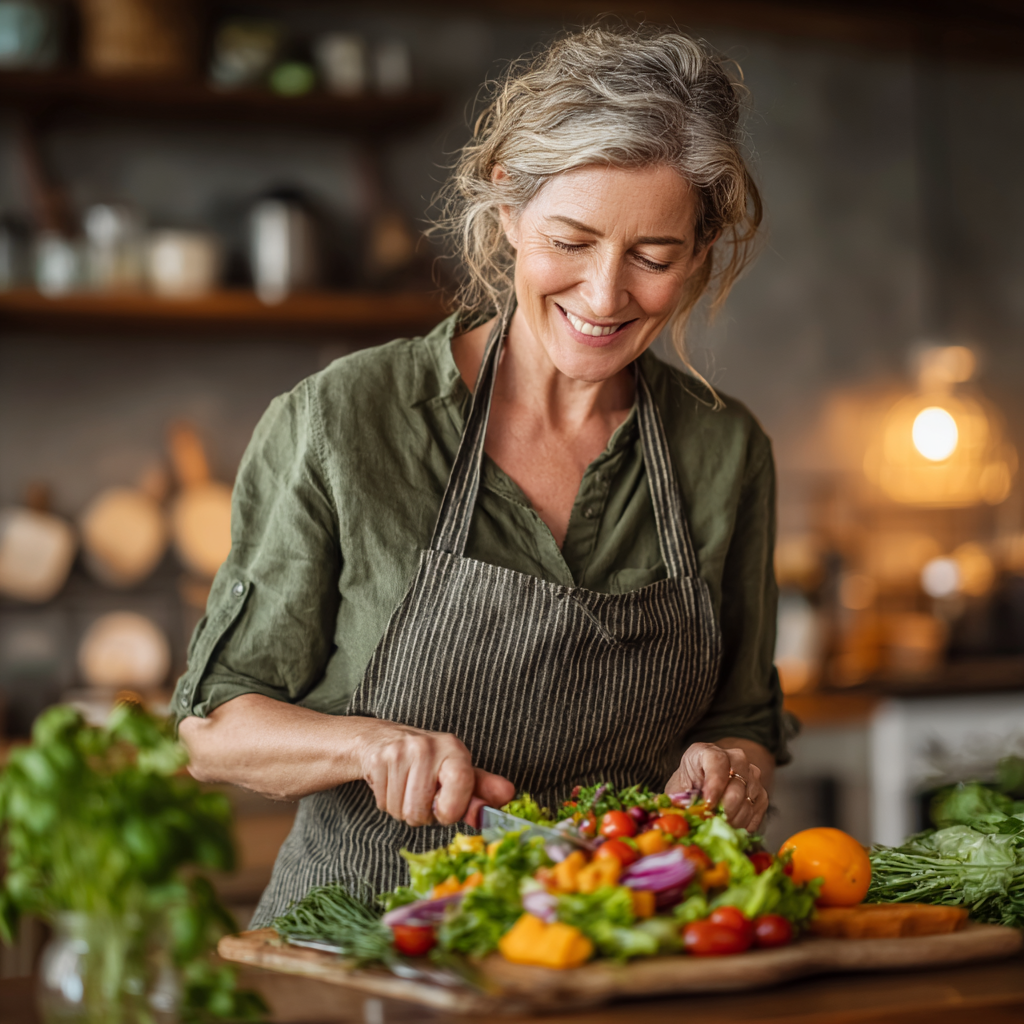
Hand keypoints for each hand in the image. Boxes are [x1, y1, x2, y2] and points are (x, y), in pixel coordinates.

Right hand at [355, 719, 513, 826]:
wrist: (380, 739)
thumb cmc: (426, 760)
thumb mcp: (457, 769)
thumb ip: (482, 788)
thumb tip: (509, 795)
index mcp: (453, 749)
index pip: (461, 787)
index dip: (452, 809)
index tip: (446, 807)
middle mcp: (428, 746)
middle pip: (422, 812)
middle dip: (422, 813)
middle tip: (422, 795)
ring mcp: (400, 752)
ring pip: (402, 812)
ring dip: (404, 809)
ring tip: (406, 788)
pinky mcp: (378, 760)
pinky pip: (384, 804)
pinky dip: (388, 802)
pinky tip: (392, 784)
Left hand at [665, 741, 769, 831]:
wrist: (703, 788)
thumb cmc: (688, 788)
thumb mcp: (678, 791)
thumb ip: (681, 800)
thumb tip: (685, 816)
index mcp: (706, 751)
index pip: (717, 760)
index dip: (714, 783)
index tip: (708, 804)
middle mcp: (733, 757)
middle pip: (738, 781)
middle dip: (726, 807)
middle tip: (715, 822)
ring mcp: (750, 774)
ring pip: (749, 798)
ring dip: (735, 818)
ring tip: (721, 826)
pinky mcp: (760, 791)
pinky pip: (757, 809)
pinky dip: (746, 823)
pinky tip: (732, 826)